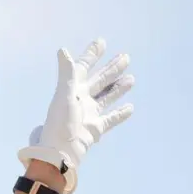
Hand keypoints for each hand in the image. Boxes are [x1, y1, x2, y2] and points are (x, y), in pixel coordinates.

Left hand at [18, 38, 135, 193]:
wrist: (62, 151)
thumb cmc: (61, 122)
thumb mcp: (65, 94)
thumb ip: (67, 73)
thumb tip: (62, 50)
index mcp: (72, 90)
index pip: (83, 68)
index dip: (92, 55)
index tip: (102, 42)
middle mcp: (80, 100)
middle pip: (99, 81)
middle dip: (111, 69)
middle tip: (126, 56)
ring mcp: (89, 114)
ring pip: (107, 97)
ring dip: (118, 88)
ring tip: (131, 78)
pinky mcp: (96, 128)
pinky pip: (111, 118)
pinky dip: (120, 113)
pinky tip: (130, 107)